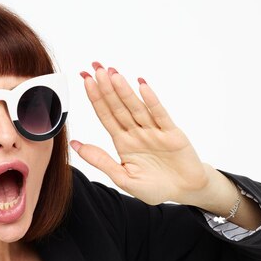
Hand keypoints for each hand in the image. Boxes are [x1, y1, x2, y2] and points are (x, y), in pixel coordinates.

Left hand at [70, 62, 209, 205]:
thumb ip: (101, 161)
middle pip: (118, 107)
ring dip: (124, 91)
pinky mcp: (172, 133)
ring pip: (136, 108)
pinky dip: (151, 100)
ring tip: (113, 74)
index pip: (106, 116)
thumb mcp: (124, 178)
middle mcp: (137, 132)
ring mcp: (154, 131)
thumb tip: (75, 145)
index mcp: (123, 142)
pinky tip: (142, 86)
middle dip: (106, 88)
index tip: (86, 81)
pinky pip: (160, 114)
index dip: (96, 98)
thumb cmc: (155, 187)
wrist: (185, 191)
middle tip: (96, 68)